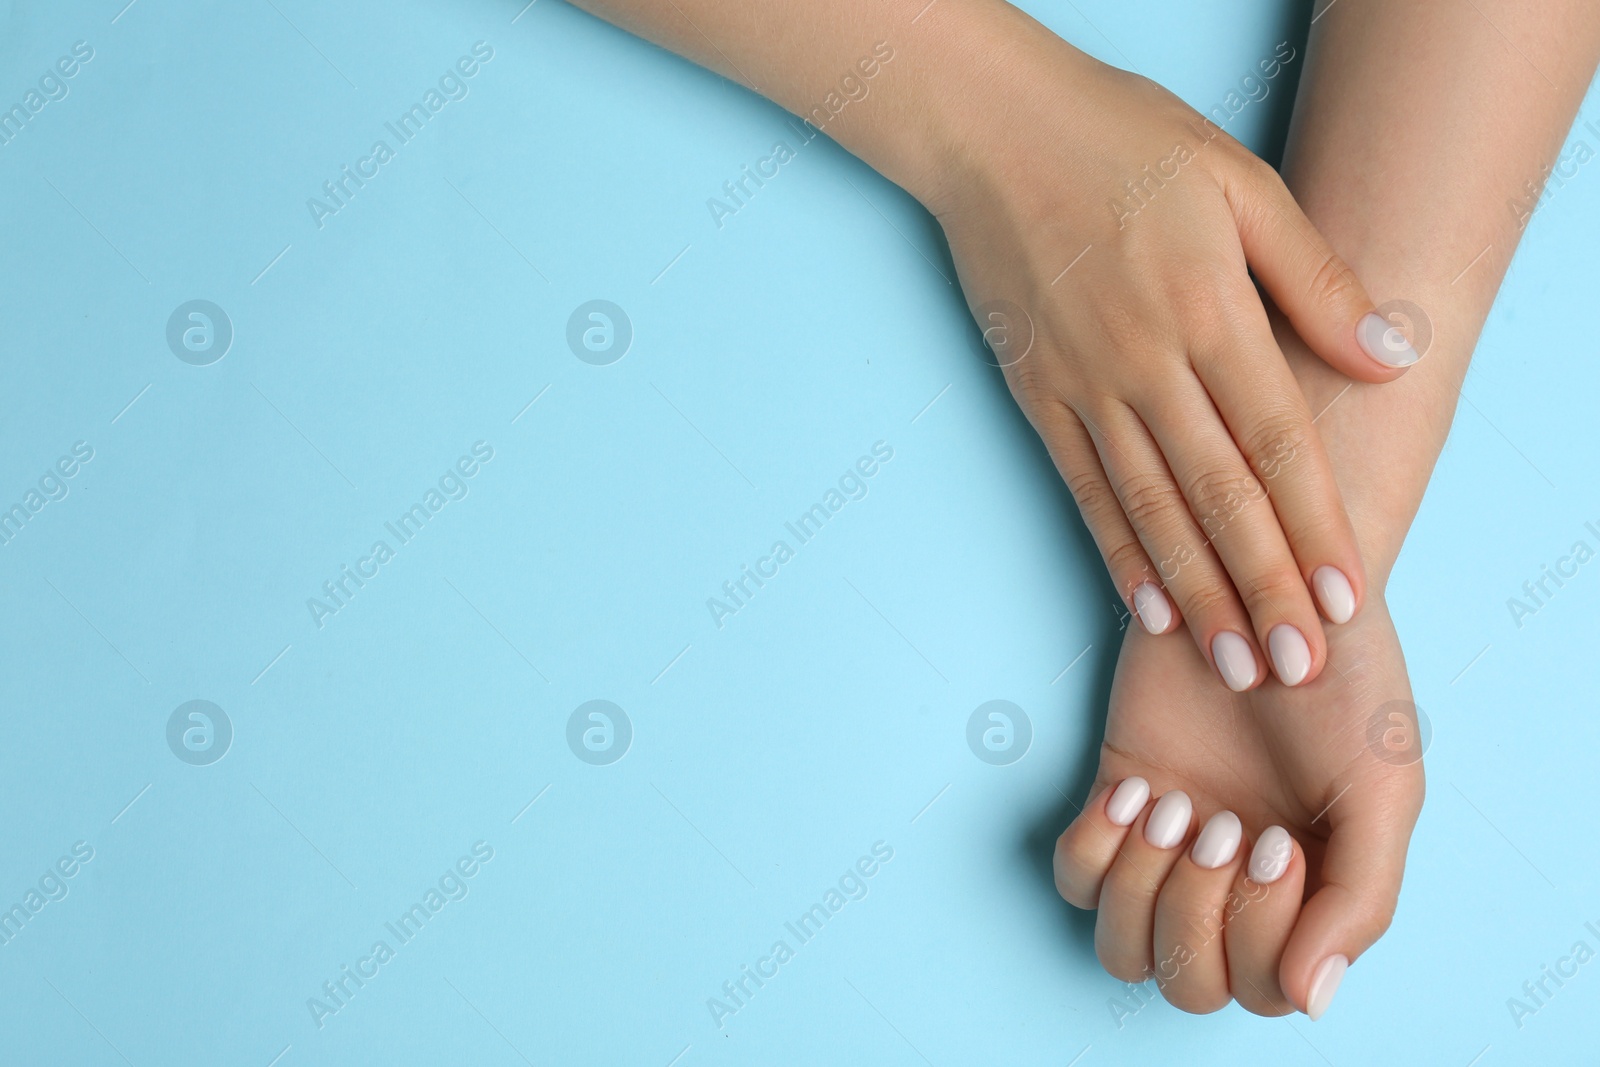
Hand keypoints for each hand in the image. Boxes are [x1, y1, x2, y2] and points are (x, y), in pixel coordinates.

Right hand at [924, 14, 1418, 690]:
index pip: (1276, 441)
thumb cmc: (1124, 144)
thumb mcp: (1242, 184)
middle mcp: (1146, 363)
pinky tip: (1146, 612)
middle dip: (1263, 589)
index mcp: (1209, 310)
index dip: (1315, 525)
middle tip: (1298, 671)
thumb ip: (1315, 278)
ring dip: (1197, 595)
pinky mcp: (1037, 398)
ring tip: (1235, 665)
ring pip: (1151, 509)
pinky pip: (1084, 491)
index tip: (1346, 601)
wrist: (993, 134)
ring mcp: (1084, 387)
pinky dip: (1118, 554)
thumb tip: (1391, 354)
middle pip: (1217, 495)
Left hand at [1050, 596, 1423, 1016]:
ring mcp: (1168, 849)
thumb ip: (1360, 900)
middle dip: (1200, 915)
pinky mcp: (1115, 798)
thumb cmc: (1346, 680)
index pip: (1266, 990)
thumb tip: (1309, 1000)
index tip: (1273, 840)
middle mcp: (1232, 888)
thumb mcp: (1382, 785)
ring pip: (1122, 947)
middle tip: (1222, 823)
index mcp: (1306, 900)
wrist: (1275, 585)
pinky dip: (1096, 848)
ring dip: (1142, 891)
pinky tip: (1138, 789)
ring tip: (1176, 808)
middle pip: (1188, 983)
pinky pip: (1074, 876)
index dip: (1260, 936)